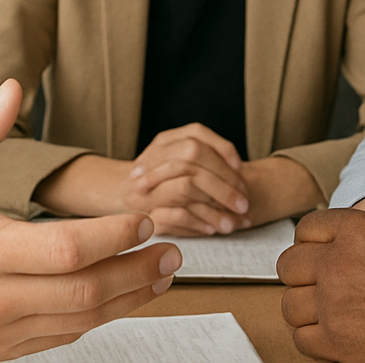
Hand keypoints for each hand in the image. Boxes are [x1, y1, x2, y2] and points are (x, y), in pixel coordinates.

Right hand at [0, 79, 183, 359]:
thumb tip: (13, 87)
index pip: (70, 250)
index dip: (118, 236)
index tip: (146, 218)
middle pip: (86, 292)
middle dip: (139, 272)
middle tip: (172, 251)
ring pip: (79, 323)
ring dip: (128, 300)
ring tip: (159, 275)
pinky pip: (58, 340)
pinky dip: (93, 319)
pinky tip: (116, 297)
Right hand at [127, 123, 251, 235]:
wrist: (120, 193)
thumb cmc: (158, 180)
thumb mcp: (177, 161)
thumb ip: (203, 160)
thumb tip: (244, 173)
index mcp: (165, 140)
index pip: (197, 134)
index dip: (222, 149)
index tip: (241, 169)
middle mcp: (154, 155)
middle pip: (194, 158)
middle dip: (225, 183)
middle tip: (244, 205)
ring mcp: (146, 181)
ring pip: (186, 185)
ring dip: (214, 206)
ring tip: (233, 222)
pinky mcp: (144, 209)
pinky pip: (175, 213)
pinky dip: (197, 222)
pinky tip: (211, 230)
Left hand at [277, 208, 364, 362]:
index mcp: (357, 230)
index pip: (306, 228)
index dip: (312, 241)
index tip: (320, 254)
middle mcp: (340, 264)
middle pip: (288, 265)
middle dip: (302, 273)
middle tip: (320, 281)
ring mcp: (335, 305)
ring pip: (290, 303)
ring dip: (305, 307)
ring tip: (327, 308)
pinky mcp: (336, 343)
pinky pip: (301, 337)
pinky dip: (313, 336)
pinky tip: (333, 330)